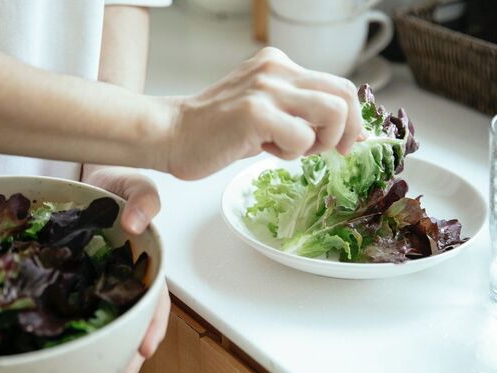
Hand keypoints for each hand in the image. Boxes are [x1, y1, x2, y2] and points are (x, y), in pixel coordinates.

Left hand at [82, 166, 170, 372]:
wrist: (83, 179)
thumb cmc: (114, 183)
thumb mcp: (134, 184)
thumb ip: (143, 198)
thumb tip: (136, 222)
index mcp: (144, 264)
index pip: (154, 301)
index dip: (151, 326)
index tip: (143, 349)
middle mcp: (123, 282)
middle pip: (130, 328)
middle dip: (125, 362)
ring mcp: (98, 287)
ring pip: (106, 331)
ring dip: (102, 363)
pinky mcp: (75, 287)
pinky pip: (78, 318)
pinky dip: (76, 343)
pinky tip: (66, 362)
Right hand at [164, 47, 363, 179]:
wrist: (173, 134)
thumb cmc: (216, 130)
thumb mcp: (263, 110)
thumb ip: (297, 112)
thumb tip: (340, 131)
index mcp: (278, 65)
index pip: (337, 85)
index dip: (352, 118)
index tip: (347, 141)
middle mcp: (276, 69)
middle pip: (344, 95)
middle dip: (347, 131)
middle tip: (333, 151)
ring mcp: (266, 89)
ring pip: (332, 113)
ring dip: (321, 141)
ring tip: (291, 150)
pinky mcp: (255, 112)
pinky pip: (301, 137)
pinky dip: (291, 154)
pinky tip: (265, 151)